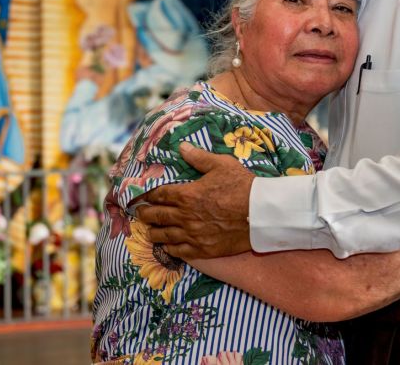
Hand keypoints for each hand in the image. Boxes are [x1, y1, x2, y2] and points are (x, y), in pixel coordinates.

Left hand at [132, 143, 252, 258]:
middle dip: (144, 214)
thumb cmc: (242, 186)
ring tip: (149, 231)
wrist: (261, 213)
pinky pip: (179, 252)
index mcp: (186, 194)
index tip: (141, 197)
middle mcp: (185, 216)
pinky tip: (167, 246)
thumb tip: (182, 147)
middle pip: (156, 216)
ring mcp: (192, 235)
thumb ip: (198, 157)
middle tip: (139, 213)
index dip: (147, 195)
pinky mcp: (203, 249)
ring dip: (153, 232)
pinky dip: (169, 249)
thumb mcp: (221, 165)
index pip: (159, 195)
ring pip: (164, 236)